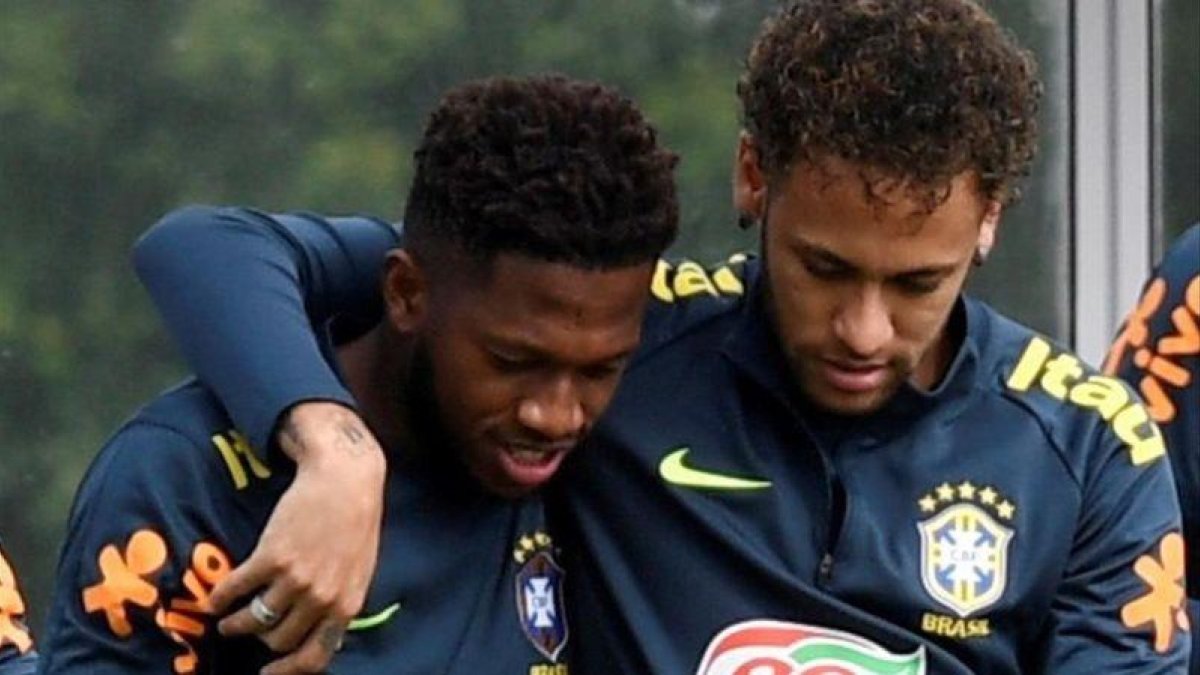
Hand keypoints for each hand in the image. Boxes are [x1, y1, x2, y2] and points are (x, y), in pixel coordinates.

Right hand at [211, 401, 385, 673]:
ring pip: (254, 620)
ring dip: (234, 623)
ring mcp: (296, 580)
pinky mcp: (271, 557)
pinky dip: (220, 598)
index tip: (266, 674)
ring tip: (225, 619)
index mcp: (346, 605)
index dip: (287, 671)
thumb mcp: (358, 570)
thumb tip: (320, 630)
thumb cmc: (355, 521)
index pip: (315, 657)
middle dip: (259, 638)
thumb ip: (339, 601)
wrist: (345, 479)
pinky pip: (236, 590)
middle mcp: (321, 598)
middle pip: (277, 640)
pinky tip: (214, 598)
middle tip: (245, 630)